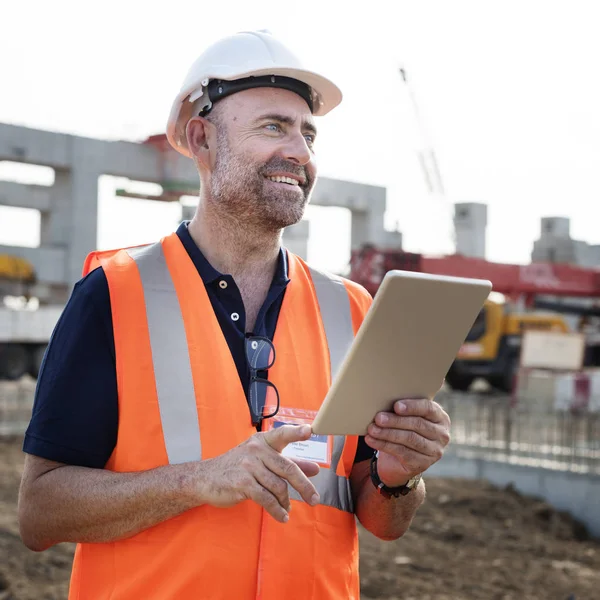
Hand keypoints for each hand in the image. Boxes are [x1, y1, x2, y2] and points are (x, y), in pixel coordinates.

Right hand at [198, 424, 320, 522]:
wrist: (205, 478)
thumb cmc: (237, 467)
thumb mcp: (262, 460)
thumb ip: (288, 462)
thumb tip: (315, 469)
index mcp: (262, 441)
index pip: (282, 434)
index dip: (296, 432)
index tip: (310, 430)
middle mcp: (256, 450)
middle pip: (288, 468)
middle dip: (304, 486)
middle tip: (314, 499)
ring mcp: (248, 466)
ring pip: (278, 486)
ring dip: (286, 501)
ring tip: (287, 508)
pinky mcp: (242, 483)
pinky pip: (266, 499)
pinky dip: (277, 510)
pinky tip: (282, 516)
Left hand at [365, 398, 450, 486]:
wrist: (400, 460)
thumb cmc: (403, 430)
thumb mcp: (406, 417)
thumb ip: (402, 410)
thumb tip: (382, 400)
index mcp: (440, 417)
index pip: (429, 409)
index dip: (412, 407)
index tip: (396, 406)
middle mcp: (441, 435)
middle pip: (417, 424)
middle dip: (395, 421)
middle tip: (378, 418)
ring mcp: (434, 451)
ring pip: (409, 439)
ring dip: (387, 433)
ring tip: (372, 429)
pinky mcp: (422, 464)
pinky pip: (402, 452)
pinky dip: (384, 445)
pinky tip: (371, 440)